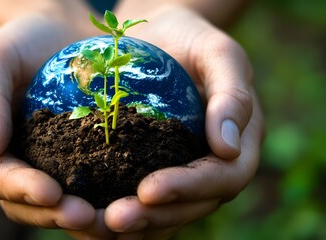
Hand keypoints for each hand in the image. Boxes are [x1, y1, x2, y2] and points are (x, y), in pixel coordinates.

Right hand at [0, 14, 98, 230]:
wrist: (58, 37)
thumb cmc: (23, 42)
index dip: (20, 188)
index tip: (51, 193)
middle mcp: (10, 162)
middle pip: (23, 202)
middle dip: (52, 213)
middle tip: (85, 217)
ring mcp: (41, 165)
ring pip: (52, 205)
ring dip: (76, 217)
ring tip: (106, 220)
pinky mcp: (71, 162)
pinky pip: (81, 188)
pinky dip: (97, 201)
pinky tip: (121, 204)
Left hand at [66, 5, 263, 238]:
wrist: (161, 37)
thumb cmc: (192, 39)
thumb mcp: (218, 53)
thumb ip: (232, 94)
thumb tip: (228, 148)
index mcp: (238, 146)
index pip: (222, 178)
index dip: (188, 188)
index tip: (148, 189)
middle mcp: (211, 168)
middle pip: (191, 207)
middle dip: (153, 217)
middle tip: (113, 219)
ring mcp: (183, 174)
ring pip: (164, 214)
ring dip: (131, 226)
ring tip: (93, 225)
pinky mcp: (153, 171)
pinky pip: (141, 202)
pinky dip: (115, 212)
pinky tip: (87, 214)